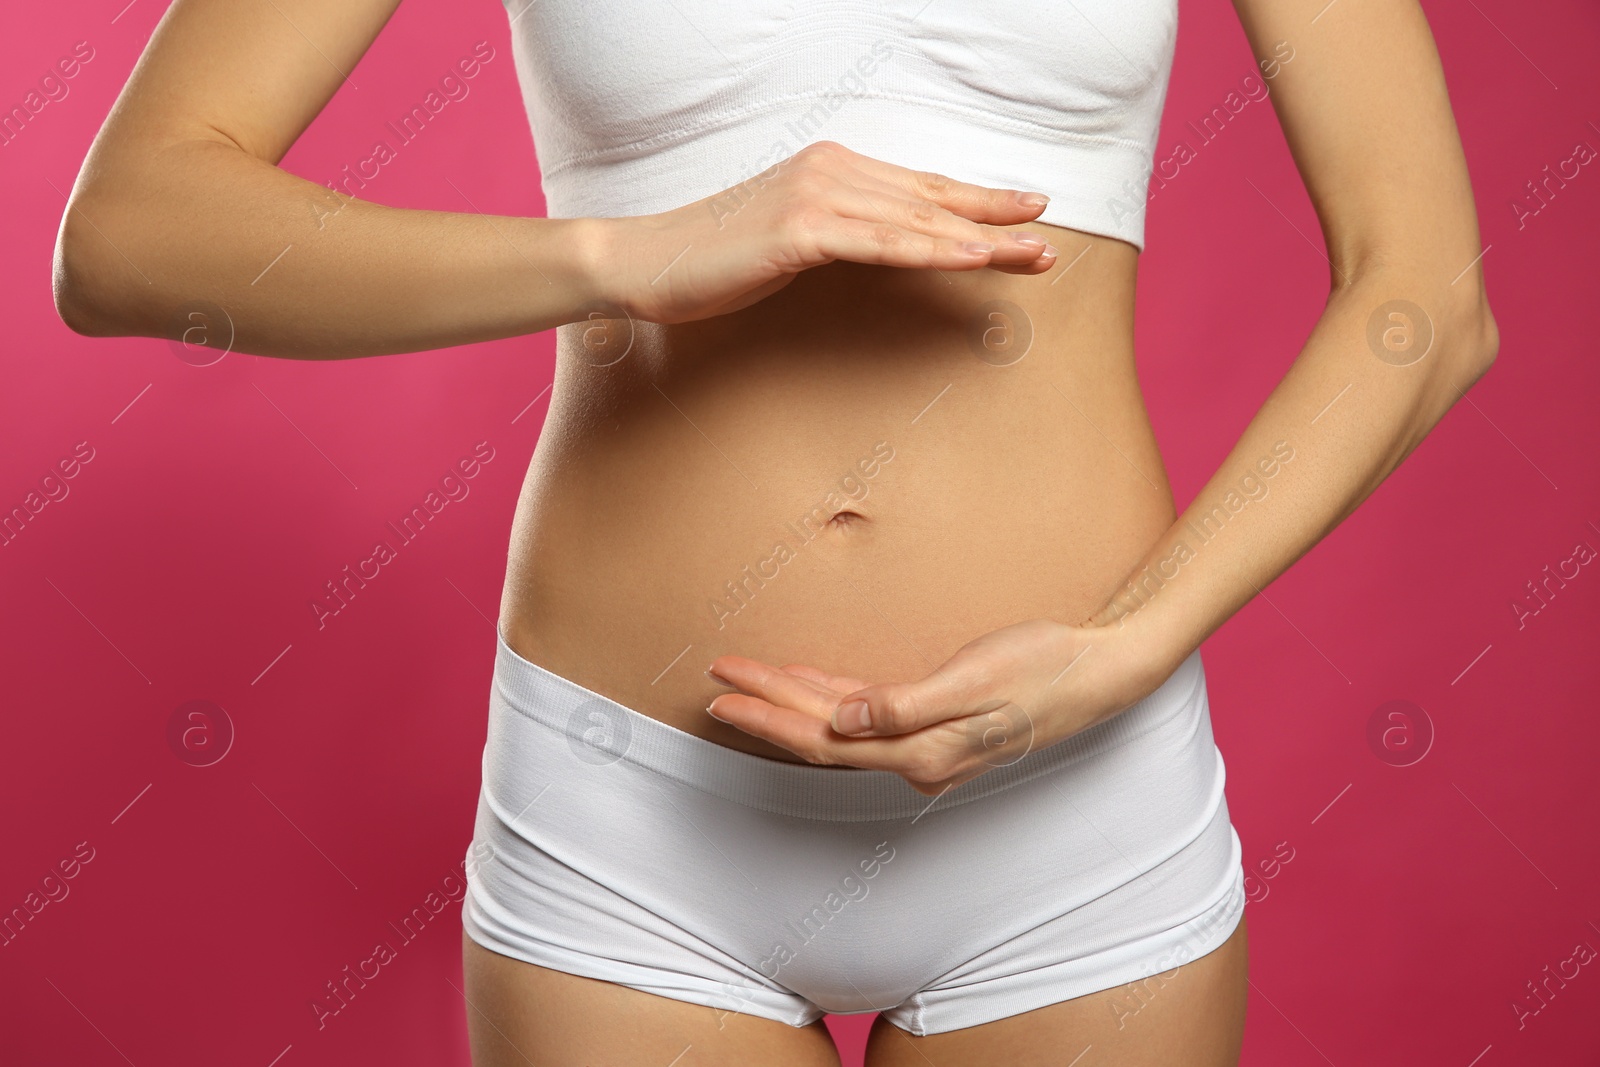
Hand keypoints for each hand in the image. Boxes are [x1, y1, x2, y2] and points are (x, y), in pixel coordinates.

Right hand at [597, 140, 1058, 324]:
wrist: (645, 264)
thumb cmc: (713, 260)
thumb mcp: (788, 240)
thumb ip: (838, 235)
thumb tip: (883, 250)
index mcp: (831, 170)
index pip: (919, 188)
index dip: (977, 201)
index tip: (1026, 212)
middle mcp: (830, 171)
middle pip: (929, 199)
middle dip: (994, 219)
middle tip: (1049, 238)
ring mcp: (815, 197)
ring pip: (915, 221)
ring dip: (979, 239)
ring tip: (1030, 254)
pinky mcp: (799, 232)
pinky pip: (880, 243)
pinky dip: (930, 250)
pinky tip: (971, 256)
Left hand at [705, 618, 1174, 795]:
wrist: (1102, 673)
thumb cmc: (1046, 667)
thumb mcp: (977, 679)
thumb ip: (908, 705)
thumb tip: (846, 720)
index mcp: (922, 752)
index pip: (824, 738)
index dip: (770, 715)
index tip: (724, 692)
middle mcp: (918, 758)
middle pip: (821, 738)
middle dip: (765, 711)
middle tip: (715, 684)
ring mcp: (928, 745)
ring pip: (839, 729)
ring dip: (791, 705)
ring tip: (746, 682)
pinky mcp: (938, 722)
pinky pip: (867, 715)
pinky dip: (831, 695)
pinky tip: (809, 679)